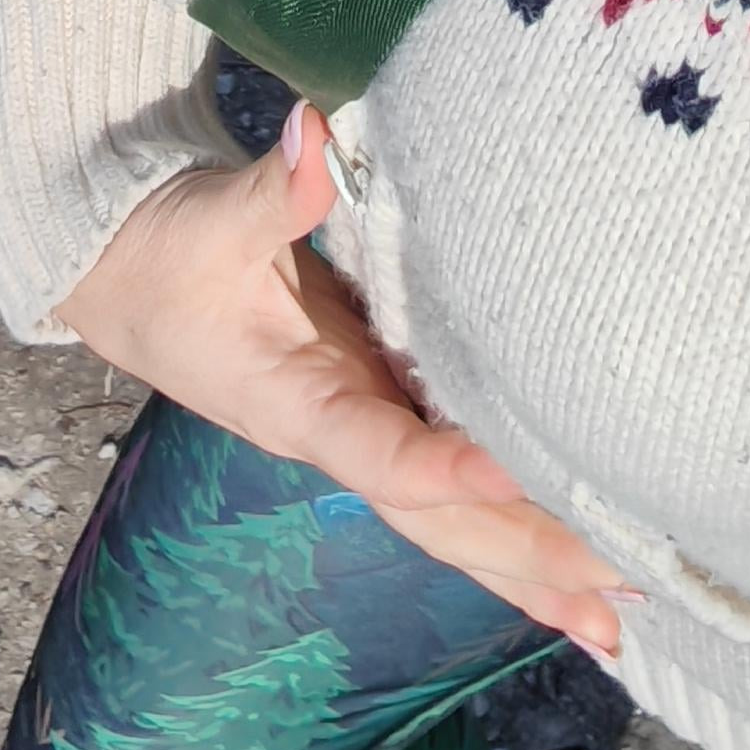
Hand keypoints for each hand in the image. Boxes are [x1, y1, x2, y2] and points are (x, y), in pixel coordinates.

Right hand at [54, 103, 634, 657]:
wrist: (125, 280)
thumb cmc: (164, 255)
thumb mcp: (208, 221)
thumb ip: (270, 190)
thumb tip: (310, 133)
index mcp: (296, 405)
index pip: (377, 451)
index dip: (440, 467)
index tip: (506, 472)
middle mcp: (342, 436)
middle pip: (441, 519)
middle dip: (526, 557)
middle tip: (624, 599)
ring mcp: (368, 429)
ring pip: (456, 520)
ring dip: (535, 566)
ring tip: (623, 616)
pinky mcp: (384, 408)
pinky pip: (456, 486)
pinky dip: (513, 527)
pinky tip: (573, 560)